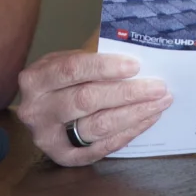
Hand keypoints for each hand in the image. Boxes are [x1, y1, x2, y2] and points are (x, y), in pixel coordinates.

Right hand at [14, 48, 171, 166]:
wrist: (45, 109)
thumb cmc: (64, 79)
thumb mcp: (70, 58)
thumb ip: (96, 50)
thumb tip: (136, 39)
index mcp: (35, 79)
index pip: (71, 69)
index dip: (105, 67)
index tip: (136, 65)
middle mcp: (35, 110)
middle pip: (86, 100)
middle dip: (127, 93)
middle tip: (159, 87)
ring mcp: (47, 137)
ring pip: (97, 126)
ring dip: (134, 114)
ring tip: (159, 103)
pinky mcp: (62, 157)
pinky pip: (100, 148)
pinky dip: (127, 134)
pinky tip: (146, 120)